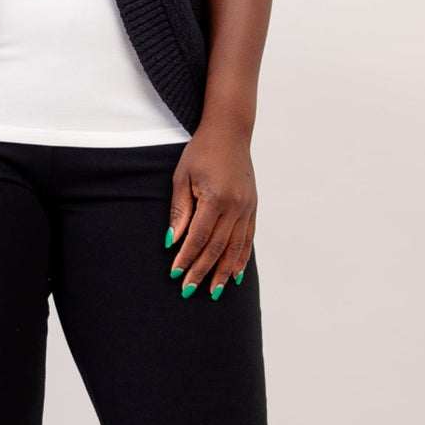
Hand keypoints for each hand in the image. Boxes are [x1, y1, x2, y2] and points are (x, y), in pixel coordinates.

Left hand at [165, 121, 256, 295]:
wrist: (230, 132)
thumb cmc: (201, 152)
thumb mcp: (182, 177)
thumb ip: (179, 209)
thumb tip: (172, 241)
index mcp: (216, 198)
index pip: (198, 236)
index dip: (186, 257)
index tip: (175, 274)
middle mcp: (235, 206)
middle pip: (217, 247)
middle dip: (202, 271)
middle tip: (189, 290)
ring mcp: (248, 207)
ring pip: (235, 248)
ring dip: (223, 272)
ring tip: (214, 292)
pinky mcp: (253, 207)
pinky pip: (248, 239)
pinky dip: (241, 259)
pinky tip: (235, 275)